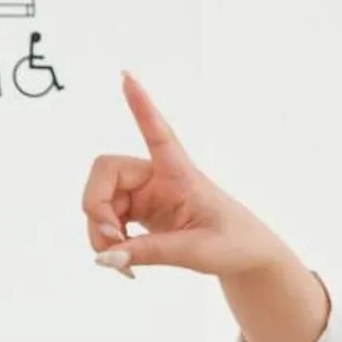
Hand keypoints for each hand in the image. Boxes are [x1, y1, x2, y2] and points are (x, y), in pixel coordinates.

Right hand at [81, 75, 287, 278]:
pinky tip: (122, 264)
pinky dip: (108, 244)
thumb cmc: (233, 244)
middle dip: (96, 208)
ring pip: (100, 201)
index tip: (127, 76)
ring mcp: (146, 195)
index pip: (159, 134)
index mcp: (180, 174)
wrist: (246, 259)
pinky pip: (107, 221)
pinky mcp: (141, 213)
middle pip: (106, 173)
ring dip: (100, 233)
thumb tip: (104, 258)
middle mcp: (158, 178)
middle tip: (111, 243)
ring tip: (120, 264)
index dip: (142, 107)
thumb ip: (149, 253)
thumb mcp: (195, 251)